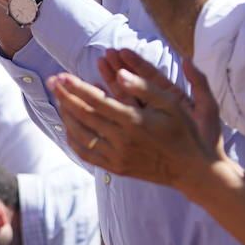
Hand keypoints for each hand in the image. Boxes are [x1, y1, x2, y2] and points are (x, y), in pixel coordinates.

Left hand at [49, 48, 224, 191]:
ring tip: (59, 99)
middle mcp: (122, 139)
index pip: (96, 101)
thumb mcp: (172, 104)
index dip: (76, 87)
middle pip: (83, 115)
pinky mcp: (116, 168)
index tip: (62, 76)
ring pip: (81, 134)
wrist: (191, 170)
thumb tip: (120, 74)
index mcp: (135, 121)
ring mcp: (117, 156)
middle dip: (64, 96)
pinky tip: (69, 125)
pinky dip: (73, 138)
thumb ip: (144, 87)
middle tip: (52, 81)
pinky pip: (86, 153)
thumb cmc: (184, 132)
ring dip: (66, 115)